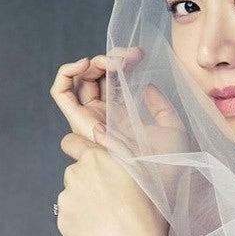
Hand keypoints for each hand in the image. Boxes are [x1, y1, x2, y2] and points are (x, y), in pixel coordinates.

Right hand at [50, 47, 191, 193]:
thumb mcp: (173, 129)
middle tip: (130, 55)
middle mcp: (104, 115)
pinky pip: (60, 92)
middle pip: (98, 76)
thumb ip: (162, 108)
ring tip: (115, 62)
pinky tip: (87, 64)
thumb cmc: (167, 164)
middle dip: (112, 58)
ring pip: (82, 79)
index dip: (124, 62)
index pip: (116, 80)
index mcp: (124, 115)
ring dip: (96, 62)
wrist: (153, 180)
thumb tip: (146, 87)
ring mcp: (90, 117)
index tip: (139, 55)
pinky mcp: (78, 121)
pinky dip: (67, 72)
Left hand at [57, 130, 168, 235]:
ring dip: (86, 201)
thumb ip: (125, 156)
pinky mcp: (62, 219)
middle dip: (90, 180)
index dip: (79, 149)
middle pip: (77, 170)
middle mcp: (78, 173)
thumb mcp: (148, 177)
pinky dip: (82, 220)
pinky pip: (71, 215)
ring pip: (74, 194)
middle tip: (113, 198)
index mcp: (101, 158)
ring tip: (109, 219)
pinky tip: (101, 231)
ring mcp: (67, 198)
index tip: (89, 160)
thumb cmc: (148, 218)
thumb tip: (111, 146)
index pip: (72, 142)